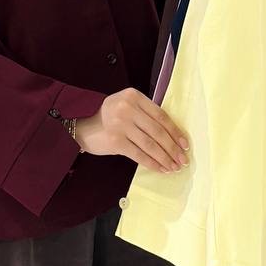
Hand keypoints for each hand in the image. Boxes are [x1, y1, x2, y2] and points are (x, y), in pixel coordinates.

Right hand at [76, 88, 190, 173]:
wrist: (81, 126)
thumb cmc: (108, 117)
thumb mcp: (126, 106)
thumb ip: (145, 113)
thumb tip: (172, 135)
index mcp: (134, 96)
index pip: (161, 115)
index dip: (175, 131)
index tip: (185, 144)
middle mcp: (128, 108)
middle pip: (158, 131)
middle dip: (173, 148)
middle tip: (183, 160)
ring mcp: (120, 124)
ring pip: (150, 144)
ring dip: (165, 158)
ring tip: (174, 167)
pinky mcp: (115, 141)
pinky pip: (139, 154)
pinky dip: (152, 163)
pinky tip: (160, 169)